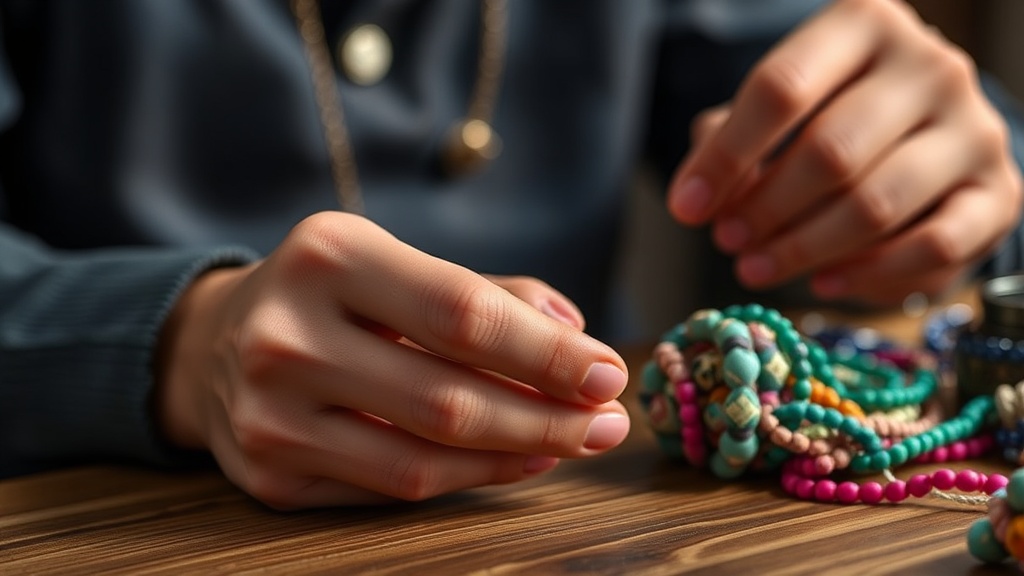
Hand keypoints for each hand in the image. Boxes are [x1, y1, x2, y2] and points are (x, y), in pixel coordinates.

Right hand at [155, 212, 629, 508]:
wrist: (211, 341)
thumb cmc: (329, 295)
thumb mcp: (395, 263)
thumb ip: (487, 292)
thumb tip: (573, 336)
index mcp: (329, 255)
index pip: (461, 313)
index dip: (544, 354)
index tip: (608, 373)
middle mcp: (286, 333)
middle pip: (447, 398)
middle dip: (547, 417)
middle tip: (608, 423)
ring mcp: (268, 412)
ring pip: (422, 458)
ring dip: (515, 456)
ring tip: (572, 443)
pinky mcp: (268, 473)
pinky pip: (390, 487)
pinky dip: (464, 478)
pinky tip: (512, 460)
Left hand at [668, 0, 1022, 304]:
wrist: (928, 133)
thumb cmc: (830, 117)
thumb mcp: (774, 115)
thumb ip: (730, 145)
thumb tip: (698, 201)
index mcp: (864, 25)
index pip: (781, 87)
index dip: (725, 157)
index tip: (686, 208)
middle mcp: (930, 66)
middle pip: (829, 151)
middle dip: (764, 209)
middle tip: (727, 243)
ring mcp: (974, 129)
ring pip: (876, 204)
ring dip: (803, 248)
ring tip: (754, 267)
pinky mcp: (999, 193)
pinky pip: (932, 247)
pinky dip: (868, 276)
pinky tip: (822, 283)